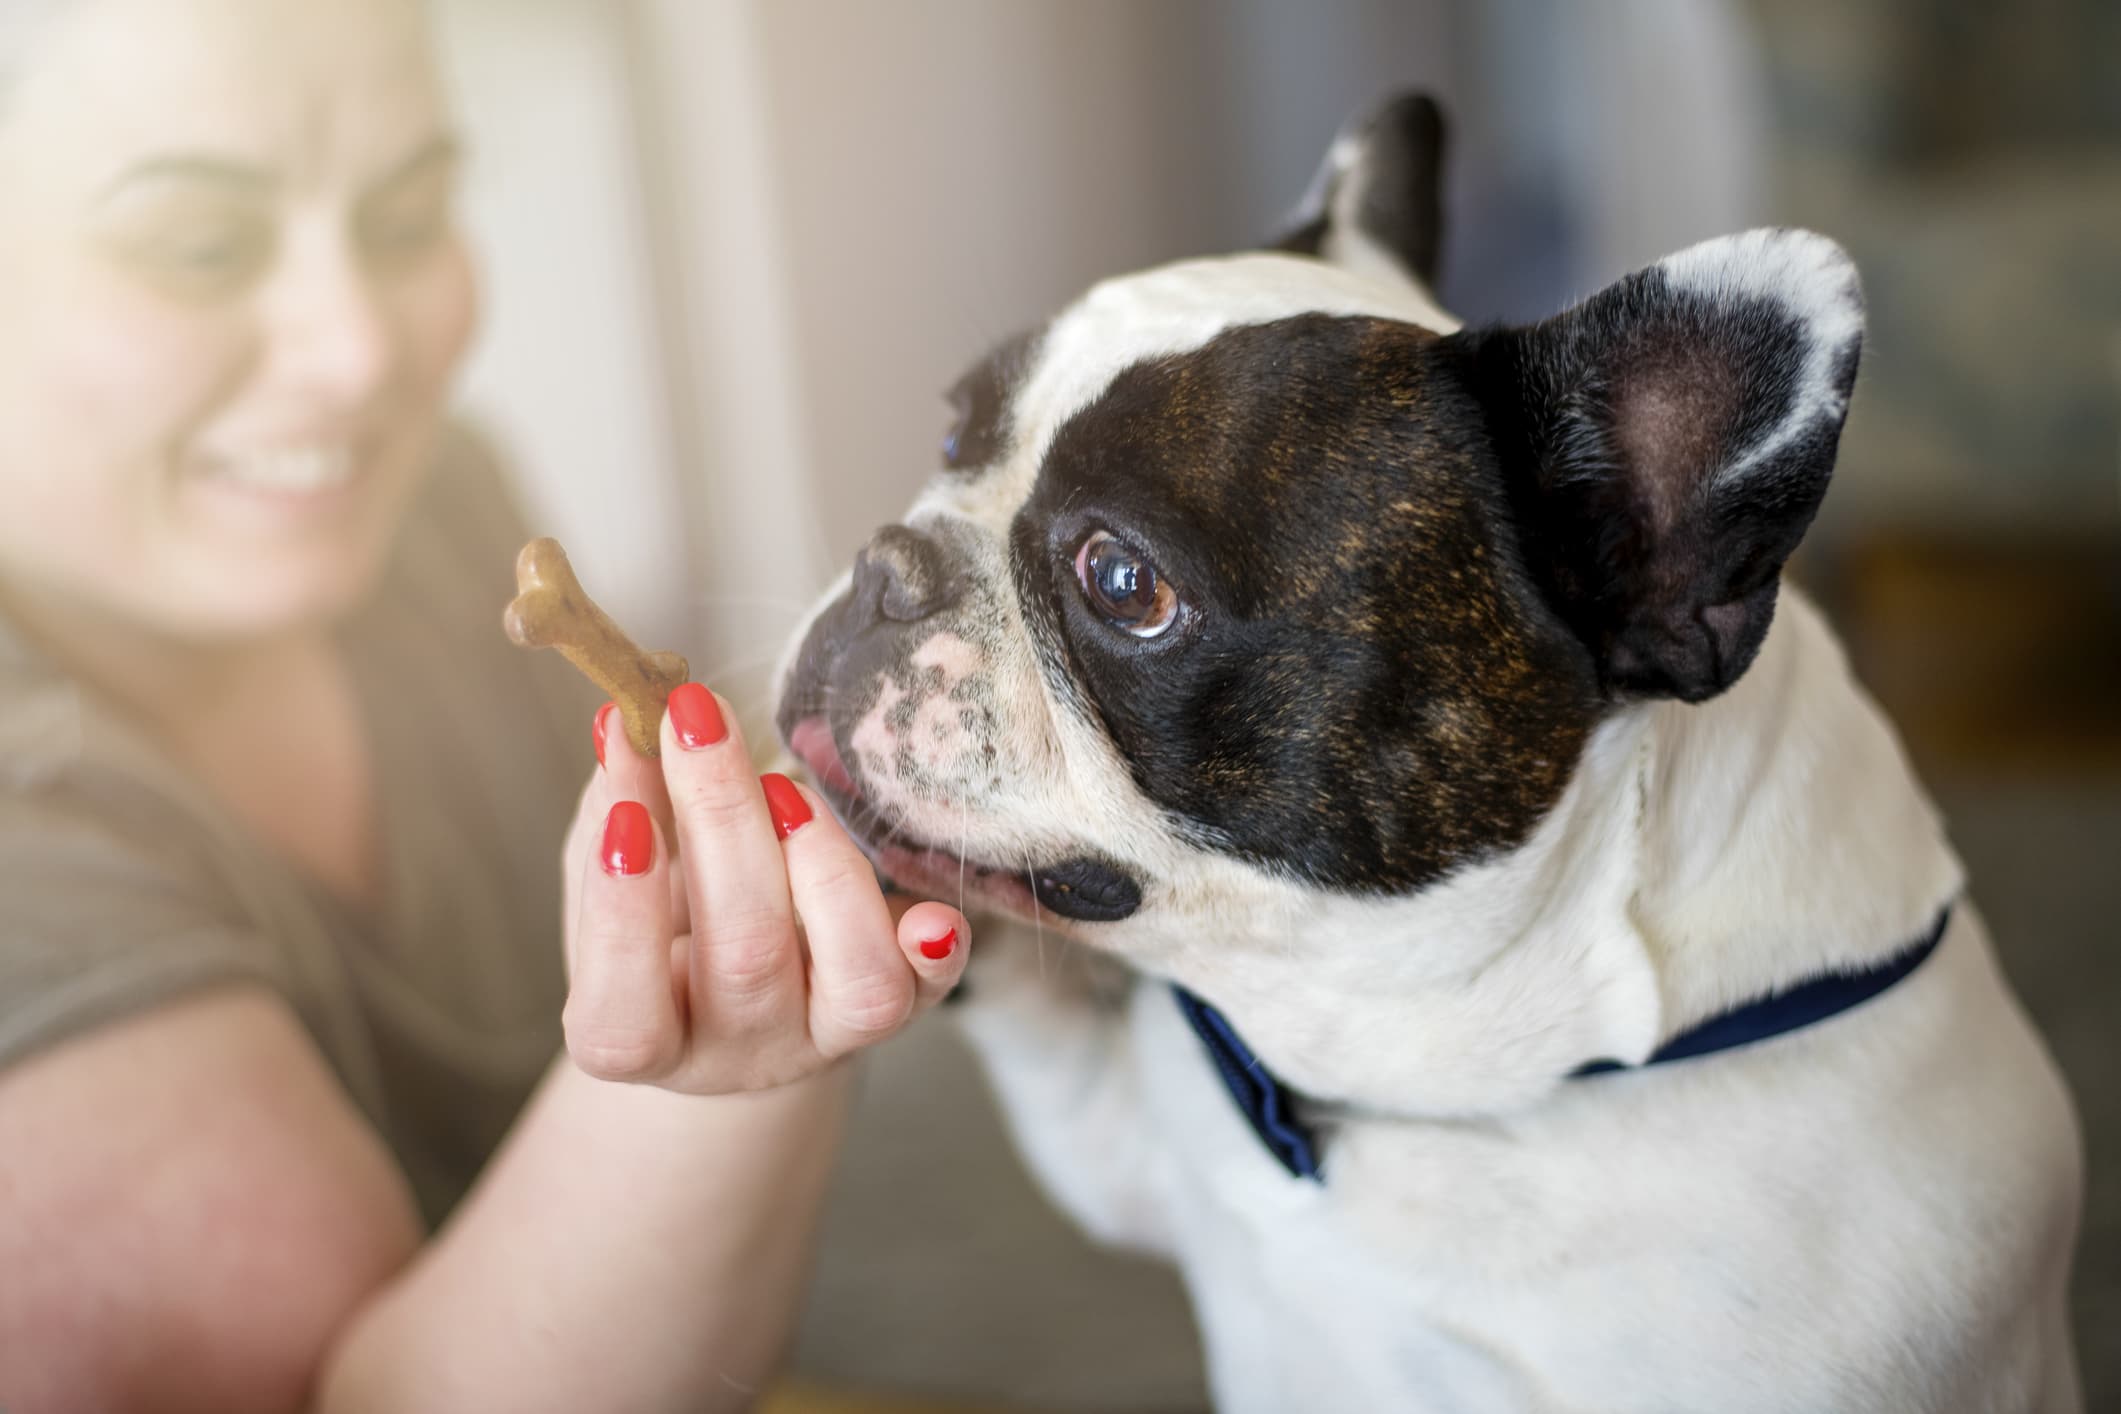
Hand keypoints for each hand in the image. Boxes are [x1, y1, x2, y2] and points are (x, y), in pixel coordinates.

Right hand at [559, 685, 969, 1092]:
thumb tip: (628, 722)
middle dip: (725, 825)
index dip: (626, 918)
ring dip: (825, 866)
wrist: (733, 1008)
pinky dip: (936, 949)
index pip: (624, 1015)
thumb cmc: (658, 932)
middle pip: (748, 959)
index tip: (628, 816)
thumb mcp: (613, 883)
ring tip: (786, 789)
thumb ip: (614, 812)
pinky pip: (928, 990)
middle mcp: (738, 1054)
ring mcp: (825, 1037)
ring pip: (854, 981)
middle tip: (701, 722)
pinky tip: (932, 913)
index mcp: (641, 1040)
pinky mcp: (898, 1011)